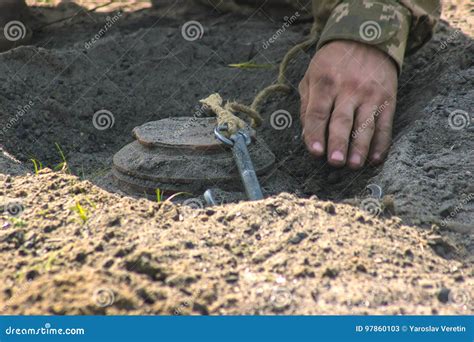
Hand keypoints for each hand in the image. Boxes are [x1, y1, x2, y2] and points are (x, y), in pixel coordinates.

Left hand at [299, 40, 397, 168]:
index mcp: (325, 83)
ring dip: (360, 147)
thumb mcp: (312, 76)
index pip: (318, 112)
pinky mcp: (388, 99)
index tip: (314, 151)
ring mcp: (370, 95)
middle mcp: (349, 89)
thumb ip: (307, 105)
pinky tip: (375, 158)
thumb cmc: (332, 63)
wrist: (367, 38)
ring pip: (365, 125)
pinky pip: (385, 124)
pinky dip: (381, 143)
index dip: (315, 133)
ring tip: (354, 165)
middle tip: (335, 162)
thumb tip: (307, 136)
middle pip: (342, 120)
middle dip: (338, 143)